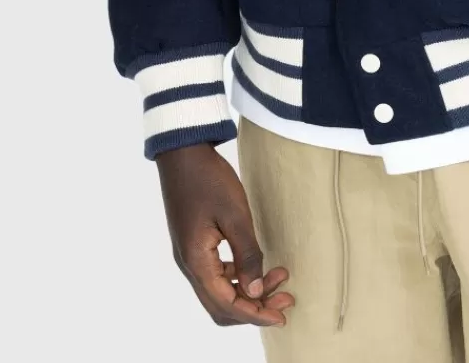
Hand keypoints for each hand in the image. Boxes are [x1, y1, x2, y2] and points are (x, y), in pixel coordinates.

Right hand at [156, 141, 294, 327]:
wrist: (182, 152)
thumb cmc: (208, 179)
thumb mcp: (235, 214)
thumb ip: (247, 255)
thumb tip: (257, 291)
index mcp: (197, 262)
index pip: (227, 304)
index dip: (255, 314)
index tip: (281, 315)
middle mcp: (189, 265)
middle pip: (221, 305)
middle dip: (254, 307)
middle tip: (286, 299)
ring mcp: (190, 255)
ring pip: (219, 290)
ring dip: (248, 291)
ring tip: (279, 279)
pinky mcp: (194, 244)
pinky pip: (215, 274)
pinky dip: (237, 277)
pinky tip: (257, 266)